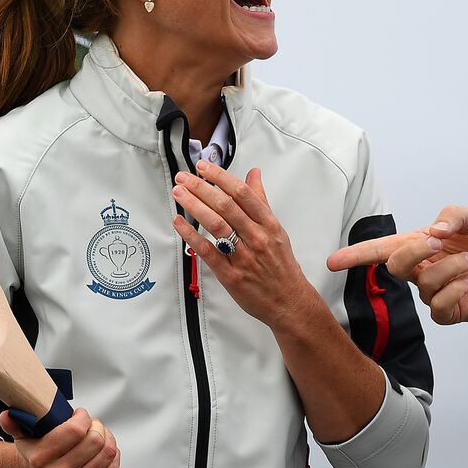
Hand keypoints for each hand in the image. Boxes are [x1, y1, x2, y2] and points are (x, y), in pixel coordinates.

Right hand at [0, 407, 118, 467]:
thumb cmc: (41, 453)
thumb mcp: (26, 435)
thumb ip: (16, 422)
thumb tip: (7, 416)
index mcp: (40, 458)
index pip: (75, 430)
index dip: (83, 417)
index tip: (79, 415)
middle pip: (95, 440)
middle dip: (96, 426)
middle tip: (90, 426)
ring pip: (107, 452)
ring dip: (107, 439)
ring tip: (97, 437)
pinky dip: (113, 458)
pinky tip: (103, 453)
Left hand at [172, 162, 321, 330]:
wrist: (289, 301)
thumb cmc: (281, 265)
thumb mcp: (276, 229)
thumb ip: (261, 201)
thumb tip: (254, 175)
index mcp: (268, 224)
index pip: (242, 193)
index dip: (221, 177)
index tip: (204, 167)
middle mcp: (257, 238)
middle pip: (226, 206)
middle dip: (201, 188)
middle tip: (184, 177)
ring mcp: (243, 256)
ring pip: (216, 225)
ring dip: (194, 206)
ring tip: (179, 194)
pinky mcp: (231, 275)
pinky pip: (208, 252)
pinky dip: (192, 236)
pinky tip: (180, 223)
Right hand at [326, 205, 467, 324]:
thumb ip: (452, 215)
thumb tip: (434, 230)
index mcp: (418, 245)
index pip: (380, 250)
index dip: (355, 255)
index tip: (333, 261)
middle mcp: (421, 270)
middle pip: (395, 264)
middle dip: (413, 251)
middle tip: (437, 242)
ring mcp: (433, 292)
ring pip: (424, 283)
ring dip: (449, 267)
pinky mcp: (449, 311)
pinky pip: (439, 306)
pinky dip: (455, 289)